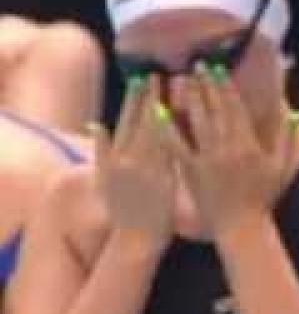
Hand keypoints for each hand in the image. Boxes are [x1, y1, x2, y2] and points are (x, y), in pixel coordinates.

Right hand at [88, 75, 175, 243]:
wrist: (136, 240)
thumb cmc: (122, 211)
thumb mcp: (104, 180)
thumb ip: (100, 151)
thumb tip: (95, 124)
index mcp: (116, 158)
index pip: (127, 121)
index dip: (136, 99)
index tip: (143, 79)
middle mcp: (131, 161)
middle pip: (144, 122)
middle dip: (152, 97)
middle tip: (161, 74)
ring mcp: (149, 171)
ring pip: (160, 134)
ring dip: (169, 110)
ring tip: (179, 91)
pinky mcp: (167, 181)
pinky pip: (175, 153)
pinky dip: (180, 136)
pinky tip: (189, 121)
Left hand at [159, 64, 297, 236]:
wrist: (241, 226)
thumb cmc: (263, 196)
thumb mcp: (280, 166)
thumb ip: (287, 138)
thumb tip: (296, 112)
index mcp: (249, 145)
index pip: (234, 108)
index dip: (225, 87)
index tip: (218, 69)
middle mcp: (227, 148)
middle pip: (214, 109)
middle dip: (205, 86)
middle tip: (196, 65)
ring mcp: (207, 159)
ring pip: (196, 122)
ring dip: (188, 99)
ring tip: (181, 80)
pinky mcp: (190, 170)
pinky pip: (177, 145)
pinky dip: (167, 128)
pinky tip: (158, 112)